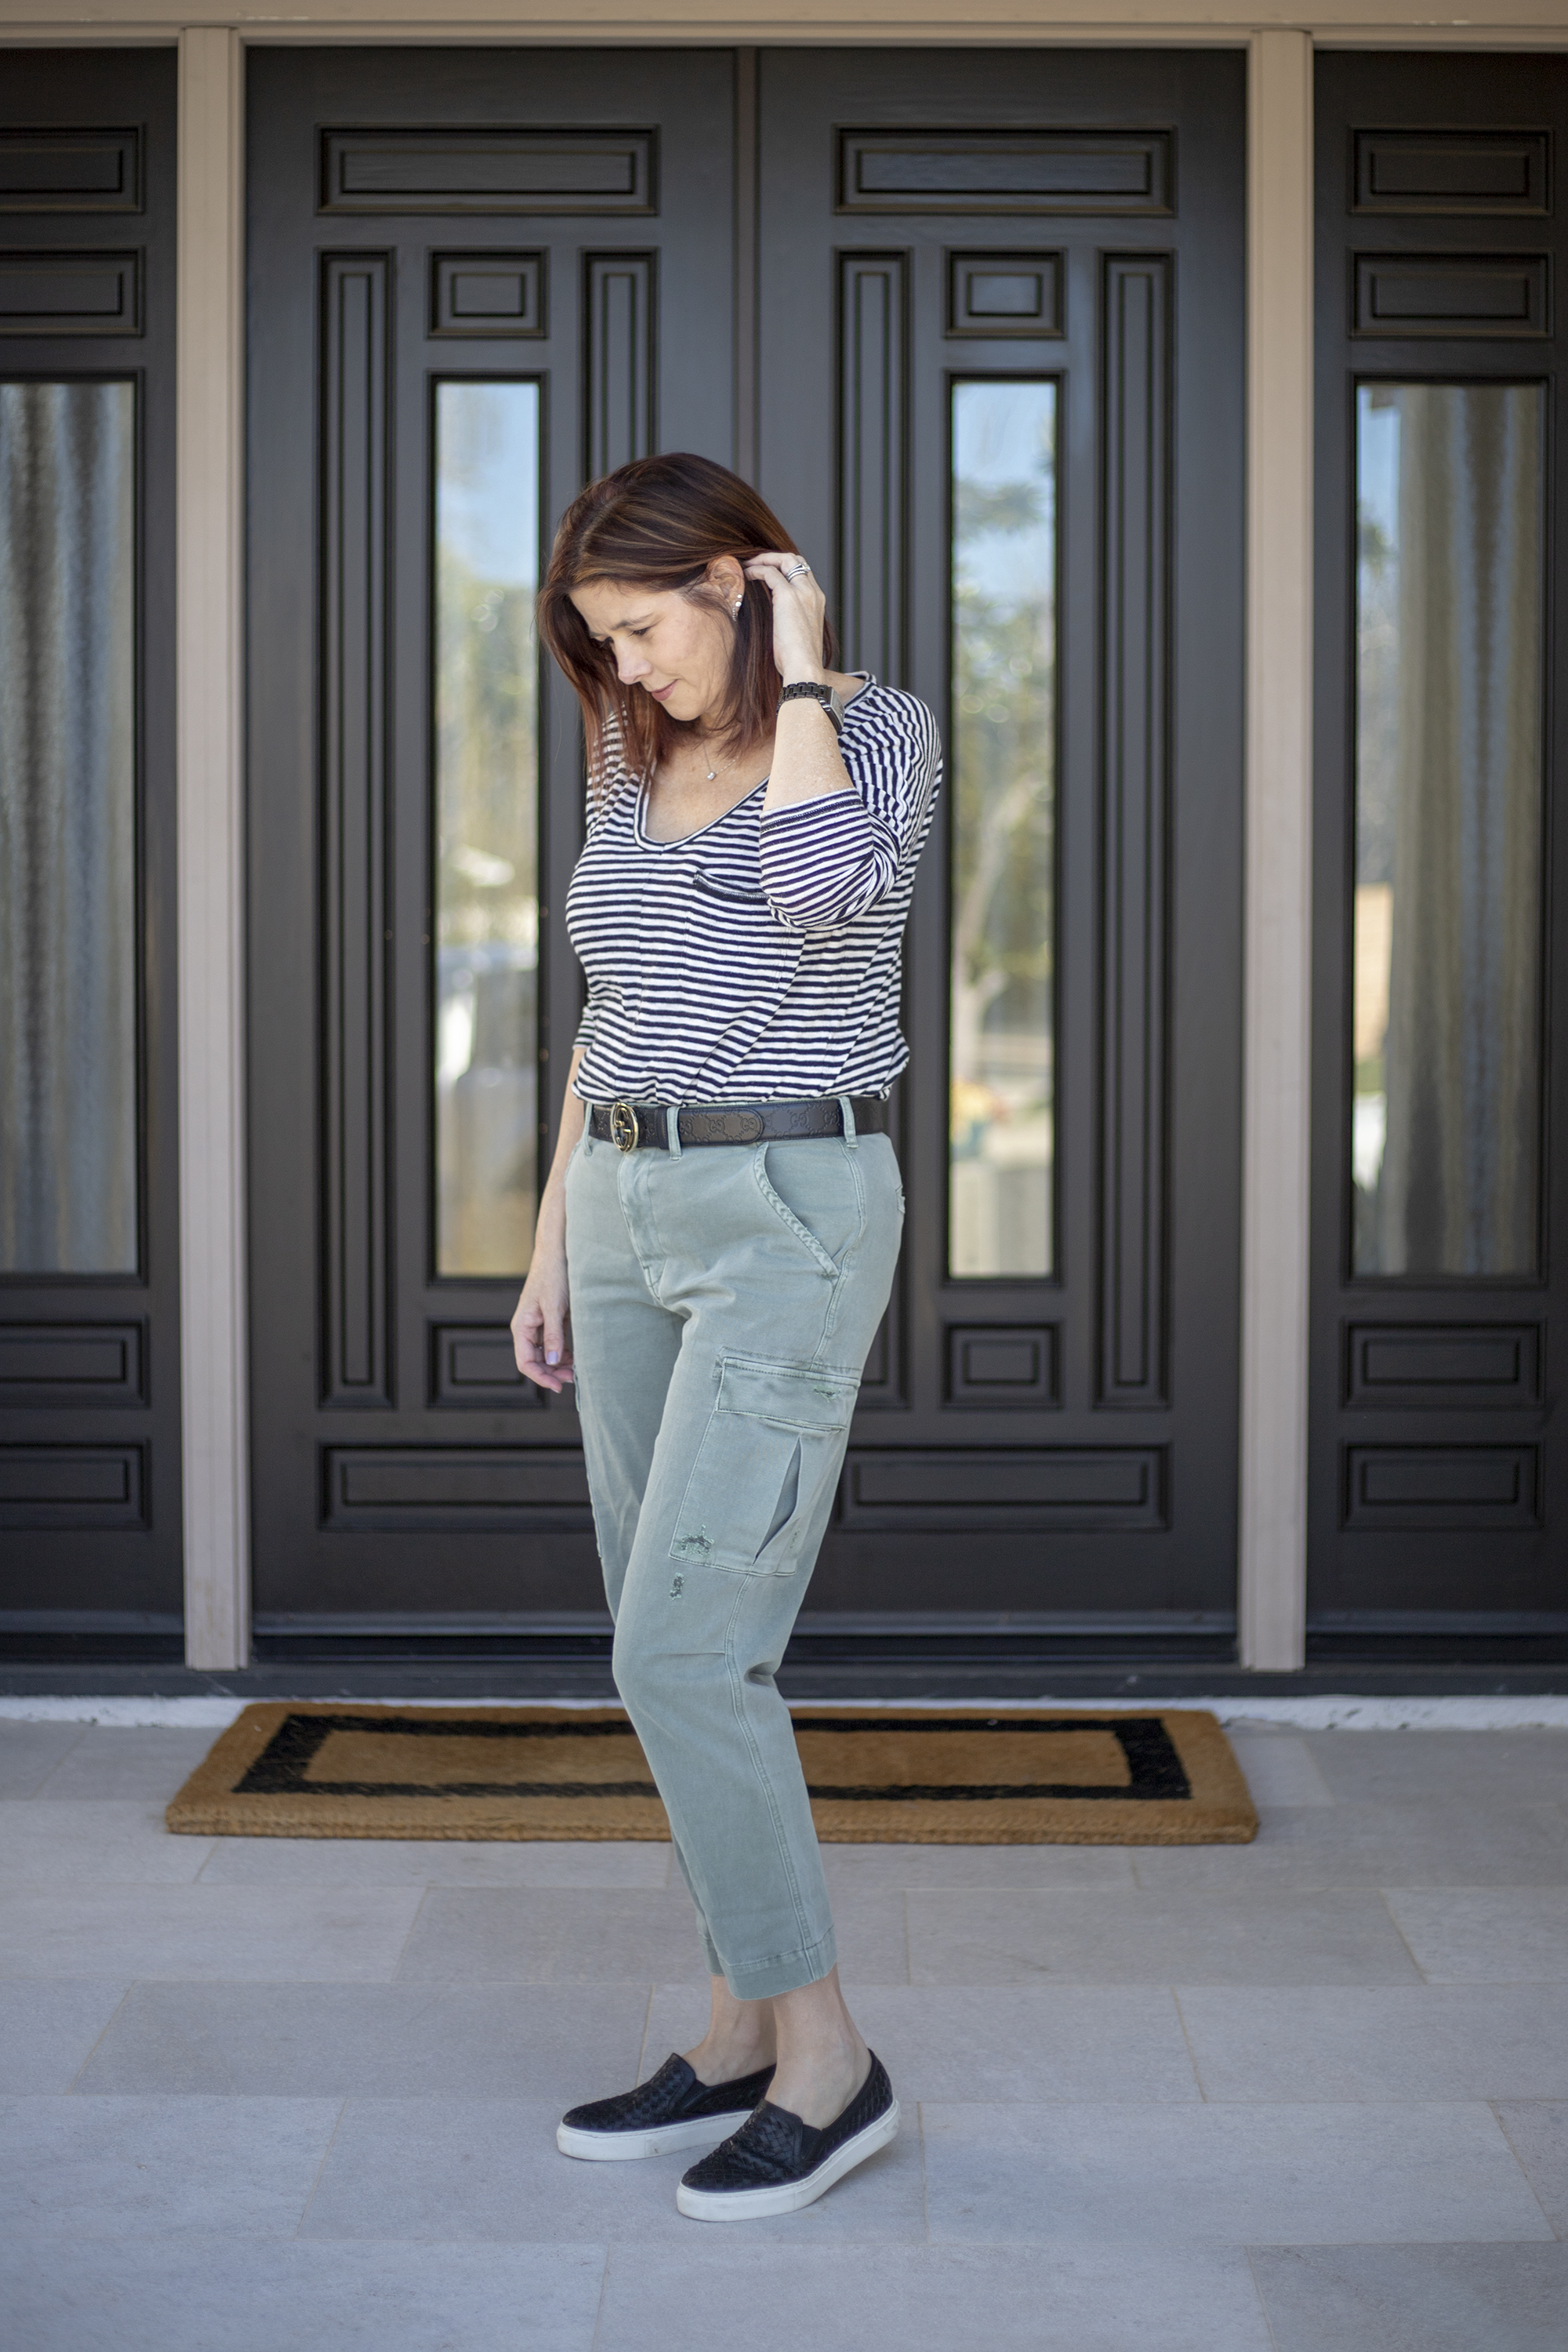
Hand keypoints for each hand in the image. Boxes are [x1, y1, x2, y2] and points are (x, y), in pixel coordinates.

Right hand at [511, 1243, 573, 1392]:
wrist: (558, 1252)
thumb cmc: (553, 1275)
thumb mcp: (555, 1307)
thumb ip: (553, 1334)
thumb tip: (554, 1361)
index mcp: (522, 1326)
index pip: (525, 1362)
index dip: (541, 1377)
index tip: (558, 1386)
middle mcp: (528, 1328)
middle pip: (536, 1360)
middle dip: (552, 1372)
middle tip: (574, 1379)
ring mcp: (539, 1324)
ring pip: (546, 1353)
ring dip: (560, 1364)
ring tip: (578, 1369)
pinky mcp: (550, 1319)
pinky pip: (555, 1342)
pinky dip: (565, 1352)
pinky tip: (577, 1356)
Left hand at [743, 550, 826, 686]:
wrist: (804, 669)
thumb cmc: (798, 661)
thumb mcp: (797, 636)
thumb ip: (790, 621)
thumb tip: (774, 623)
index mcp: (817, 601)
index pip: (803, 573)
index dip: (784, 567)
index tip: (767, 571)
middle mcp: (813, 592)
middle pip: (796, 560)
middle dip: (774, 557)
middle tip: (755, 563)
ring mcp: (802, 592)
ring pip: (785, 559)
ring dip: (764, 559)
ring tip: (748, 565)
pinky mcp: (788, 596)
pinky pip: (770, 572)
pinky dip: (756, 570)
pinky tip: (746, 575)